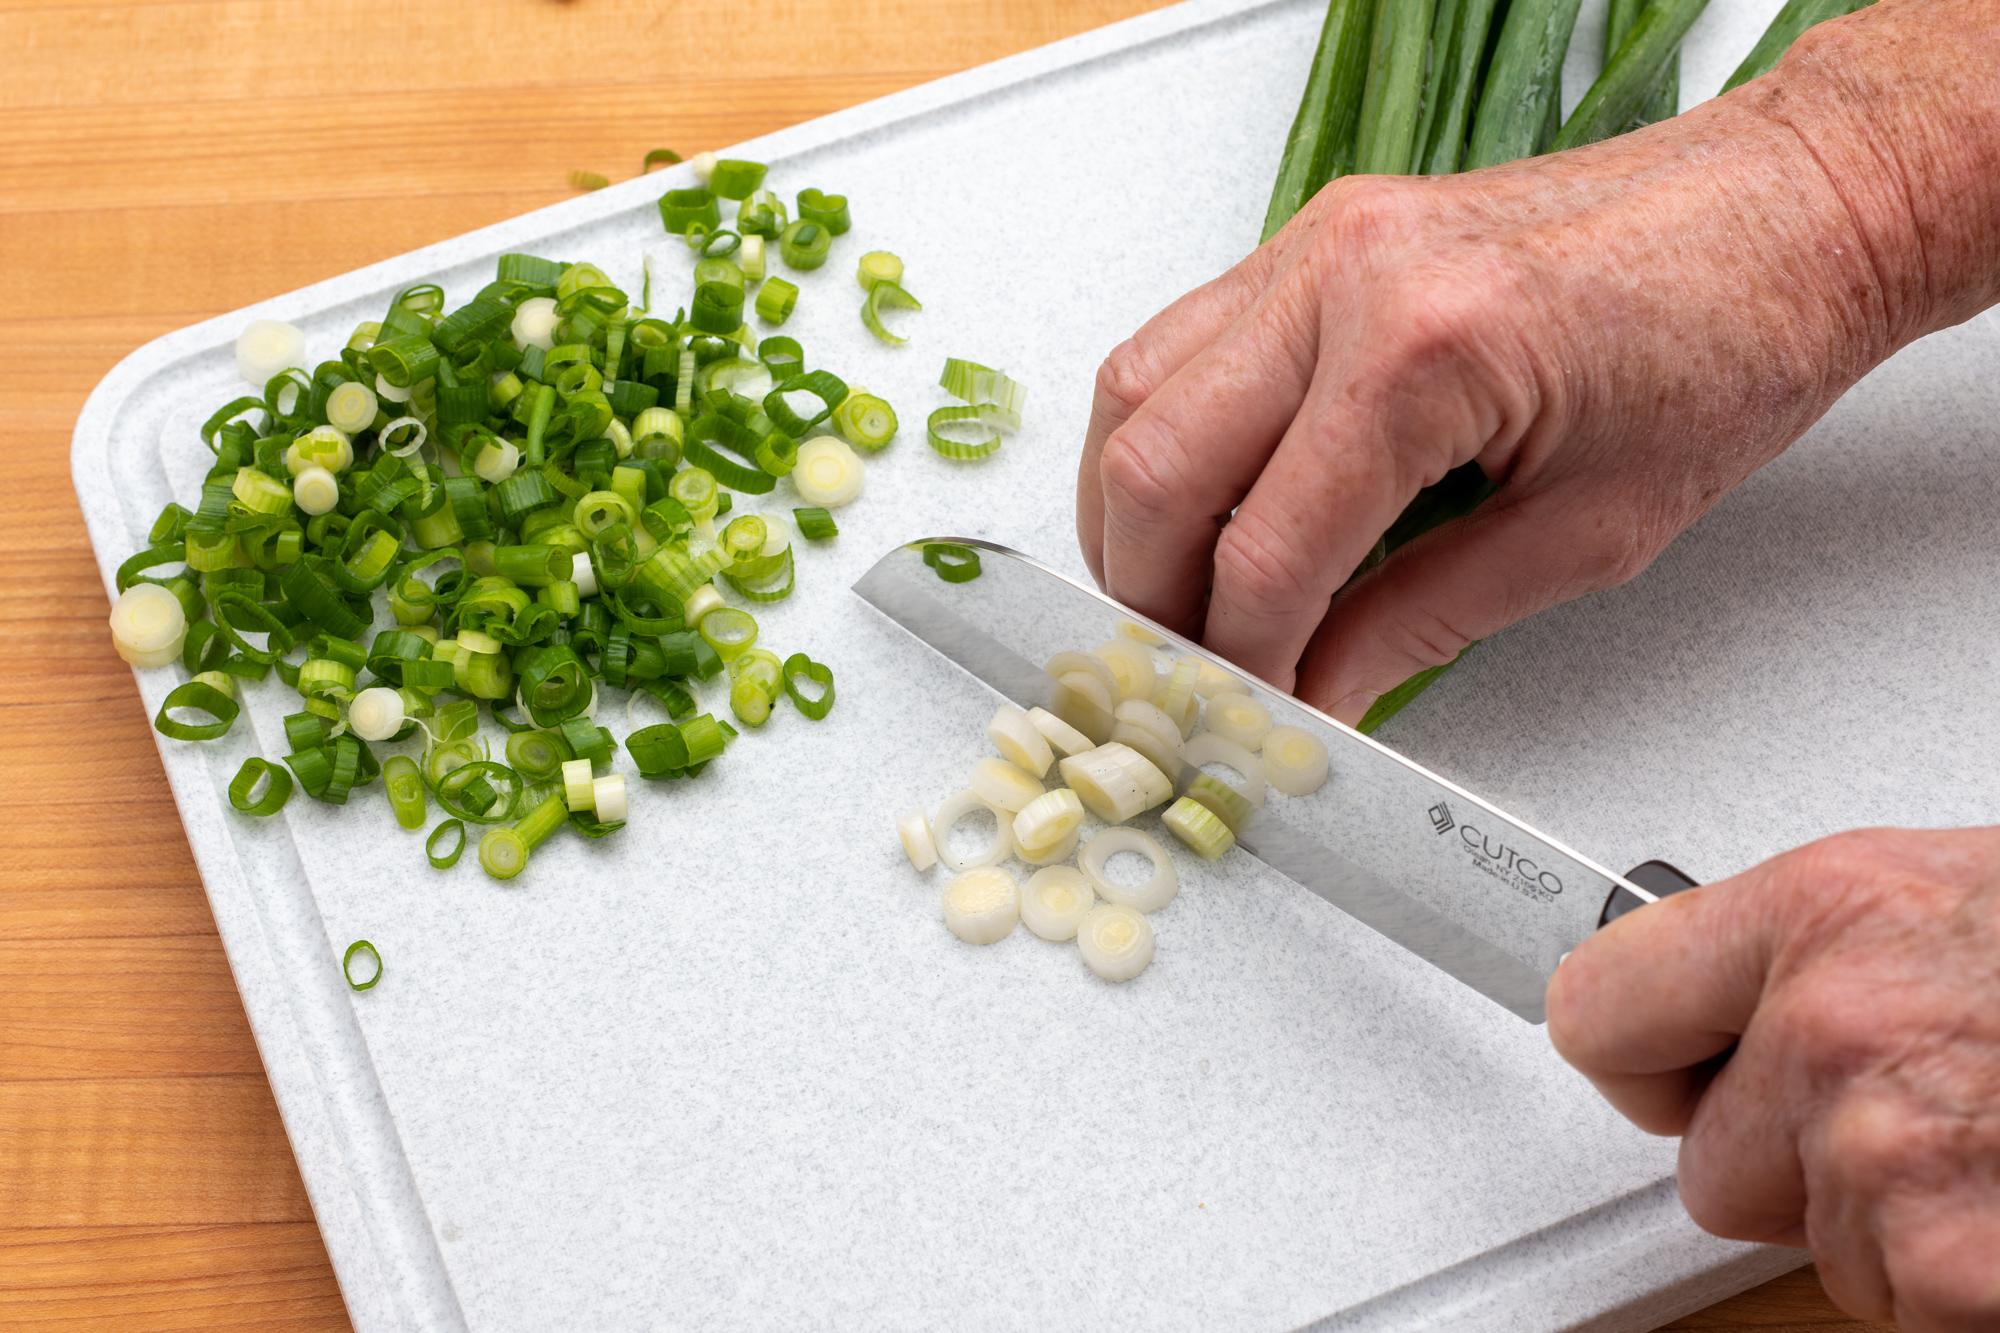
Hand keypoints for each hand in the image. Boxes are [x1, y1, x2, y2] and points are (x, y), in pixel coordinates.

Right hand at [1073, 7, 1993, 721]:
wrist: (1786, 208)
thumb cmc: (1731, 338)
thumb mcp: (1586, 533)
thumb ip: (1420, 620)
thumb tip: (1318, 686)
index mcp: (1423, 350)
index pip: (1264, 552)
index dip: (1241, 661)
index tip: (1247, 718)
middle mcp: (1345, 274)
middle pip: (1154, 467)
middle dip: (1149, 599)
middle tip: (1184, 675)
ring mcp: (1317, 239)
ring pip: (1132, 392)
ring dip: (1128, 514)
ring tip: (1172, 598)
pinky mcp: (1316, 233)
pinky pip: (1174, 340)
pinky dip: (1158, 435)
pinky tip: (1197, 503)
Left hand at [1547, 827, 1999, 1329]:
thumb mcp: (1954, 896)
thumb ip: (1820, 949)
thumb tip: (1732, 996)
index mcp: (1828, 912)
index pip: (1600, 1008)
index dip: (1642, 1053)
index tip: (1666, 1064)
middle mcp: (1835, 1032)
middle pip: (1706, 1163)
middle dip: (1791, 1160)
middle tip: (1914, 1114)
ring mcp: (1887, 1163)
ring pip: (1812, 1247)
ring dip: (1892, 1224)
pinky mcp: (1946, 1277)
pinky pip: (1898, 1310)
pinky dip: (1958, 1283)